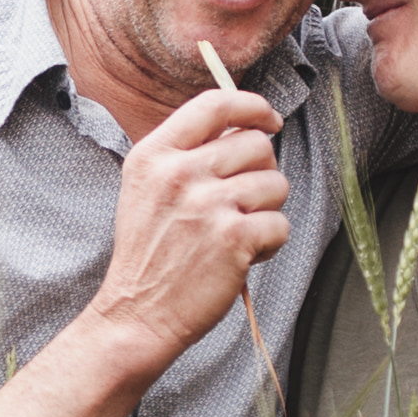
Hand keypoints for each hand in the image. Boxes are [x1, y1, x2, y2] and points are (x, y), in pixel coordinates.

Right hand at [93, 81, 286, 369]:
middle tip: (243, 202)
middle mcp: (180, 173)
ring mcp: (208, 204)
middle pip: (256, 144)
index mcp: (155, 154)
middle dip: (262, 172)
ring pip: (276, 183)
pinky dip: (270, 244)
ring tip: (238, 233)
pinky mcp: (234, 238)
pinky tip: (242, 257)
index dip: (252, 106)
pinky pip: (280, 224)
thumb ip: (185, 153)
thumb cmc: (148, 254)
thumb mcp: (146, 188)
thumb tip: (243, 129)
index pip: (215, 103)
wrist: (137, 313)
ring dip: (267, 210)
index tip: (268, 120)